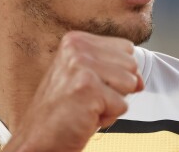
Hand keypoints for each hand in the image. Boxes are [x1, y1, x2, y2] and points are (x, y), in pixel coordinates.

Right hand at [4, 31, 143, 151]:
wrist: (38, 138)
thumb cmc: (62, 110)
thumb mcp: (87, 79)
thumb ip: (116, 70)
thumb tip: (141, 80)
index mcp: (76, 39)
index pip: (125, 48)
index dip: (117, 72)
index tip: (92, 85)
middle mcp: (78, 47)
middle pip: (131, 64)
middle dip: (117, 88)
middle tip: (88, 98)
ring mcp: (82, 65)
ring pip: (130, 83)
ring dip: (112, 103)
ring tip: (87, 107)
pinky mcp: (88, 88)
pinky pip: (122, 105)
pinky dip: (107, 118)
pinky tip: (85, 116)